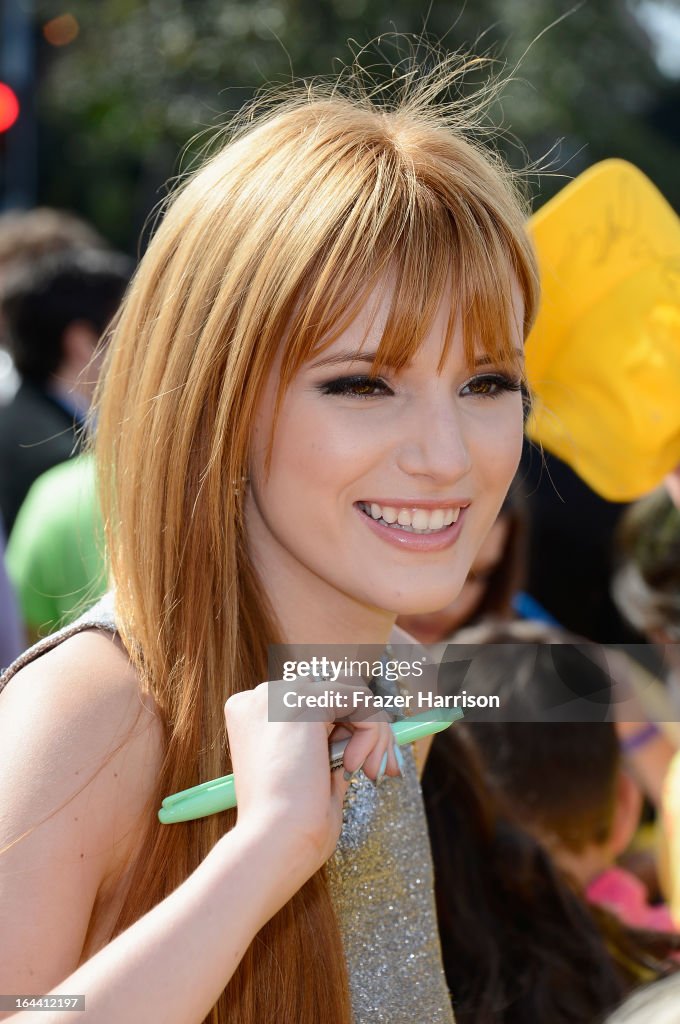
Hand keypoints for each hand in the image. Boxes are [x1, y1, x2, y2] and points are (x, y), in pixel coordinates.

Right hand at [223, 680, 399, 882]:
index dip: (346, 728)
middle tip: (382, 768)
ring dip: (373, 732)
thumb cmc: (289, 824)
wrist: (273, 841)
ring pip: (351, 692)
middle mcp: (260, 698)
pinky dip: (371, 732)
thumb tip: (368, 729)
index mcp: (253, 716)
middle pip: (335, 689)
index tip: (368, 763)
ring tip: (368, 771)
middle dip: (368, 727)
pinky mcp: (303, 700)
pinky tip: (352, 765)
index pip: (313, 700)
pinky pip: (360, 701)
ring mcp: (279, 695)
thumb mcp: (310, 774)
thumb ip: (329, 745)